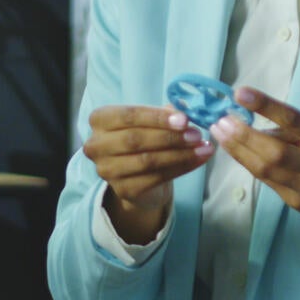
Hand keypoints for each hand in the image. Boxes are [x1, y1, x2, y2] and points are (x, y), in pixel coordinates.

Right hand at [84, 104, 211, 242]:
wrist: (139, 176)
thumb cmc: (144, 139)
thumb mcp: (151, 121)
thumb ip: (164, 114)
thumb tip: (184, 110)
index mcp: (100, 120)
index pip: (128, 116)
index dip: (157, 118)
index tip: (184, 119)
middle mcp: (97, 145)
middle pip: (135, 139)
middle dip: (170, 137)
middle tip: (196, 135)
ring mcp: (107, 170)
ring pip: (147, 160)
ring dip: (180, 154)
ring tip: (203, 148)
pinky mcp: (123, 190)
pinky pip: (156, 177)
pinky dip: (182, 168)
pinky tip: (198, 160)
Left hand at [209, 87, 299, 232]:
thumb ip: (293, 130)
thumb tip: (251, 121)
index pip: (296, 121)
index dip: (266, 106)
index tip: (240, 93)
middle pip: (276, 154)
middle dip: (244, 137)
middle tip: (221, 120)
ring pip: (266, 171)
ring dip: (238, 150)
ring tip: (220, 133)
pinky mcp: (295, 204)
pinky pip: (267, 181)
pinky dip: (249, 163)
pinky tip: (235, 150)